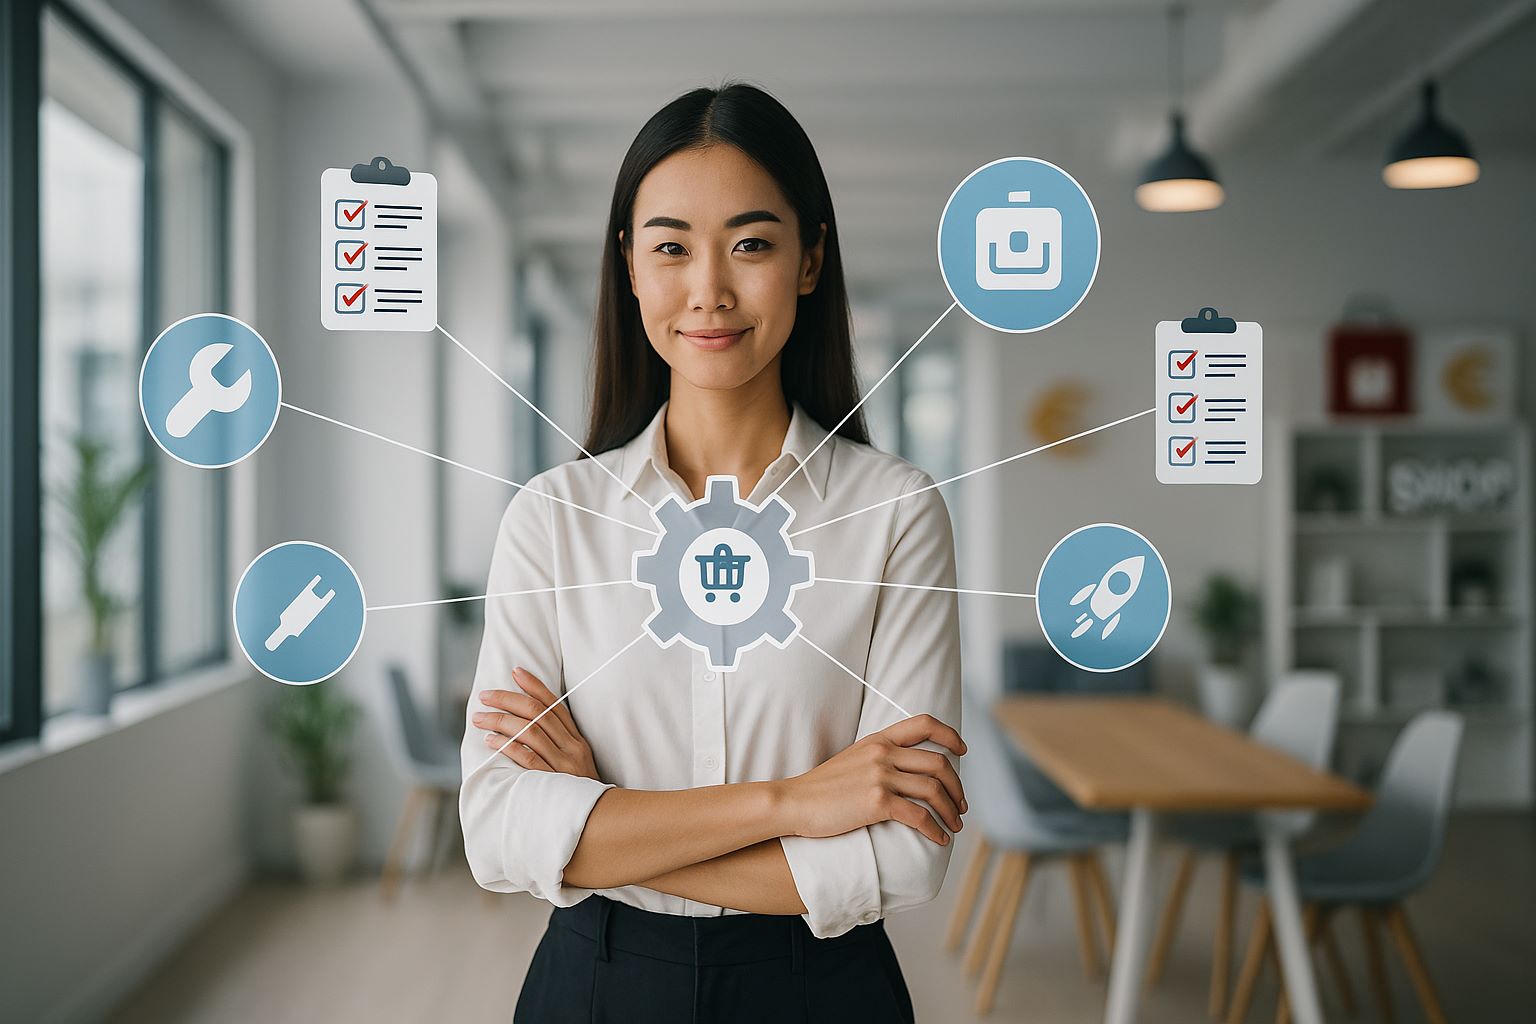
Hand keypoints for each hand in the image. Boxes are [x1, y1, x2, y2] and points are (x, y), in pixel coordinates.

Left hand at [473, 667, 599, 780]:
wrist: (600, 820)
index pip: (554, 704)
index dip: (534, 686)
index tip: (515, 672)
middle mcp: (572, 748)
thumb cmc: (581, 791)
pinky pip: (528, 759)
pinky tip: (491, 741)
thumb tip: (528, 722)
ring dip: (501, 721)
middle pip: (538, 714)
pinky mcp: (554, 783)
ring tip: (480, 718)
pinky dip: (508, 747)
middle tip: (485, 696)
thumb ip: (559, 743)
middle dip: (508, 700)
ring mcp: (564, 765)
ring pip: (530, 732)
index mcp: (577, 739)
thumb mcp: (577, 762)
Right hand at [776, 714, 967, 846]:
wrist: (794, 802)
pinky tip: (939, 839)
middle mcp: (883, 753)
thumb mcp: (853, 759)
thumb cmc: (822, 787)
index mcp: (879, 740)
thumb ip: (880, 757)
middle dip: (957, 787)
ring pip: (933, 790)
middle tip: (961, 806)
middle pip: (938, 763)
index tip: (962, 751)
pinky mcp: (876, 802)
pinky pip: (919, 815)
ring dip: (951, 811)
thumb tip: (907, 770)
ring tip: (955, 825)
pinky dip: (935, 829)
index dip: (950, 735)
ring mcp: (880, 777)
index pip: (924, 723)